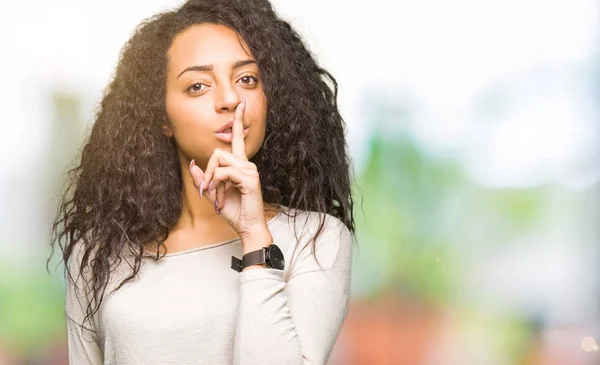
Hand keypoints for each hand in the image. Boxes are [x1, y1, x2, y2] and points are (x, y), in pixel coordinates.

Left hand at [188, 95, 269, 242]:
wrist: (247, 227)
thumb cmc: (234, 212)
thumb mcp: (213, 194)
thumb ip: (204, 179)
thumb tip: (193, 164)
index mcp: (241, 165)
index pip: (239, 138)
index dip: (238, 121)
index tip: (240, 104)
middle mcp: (247, 164)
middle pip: (218, 152)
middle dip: (208, 172)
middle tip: (209, 190)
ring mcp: (250, 170)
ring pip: (219, 161)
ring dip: (213, 181)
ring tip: (218, 196)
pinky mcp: (249, 179)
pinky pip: (223, 173)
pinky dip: (217, 185)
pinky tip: (223, 196)